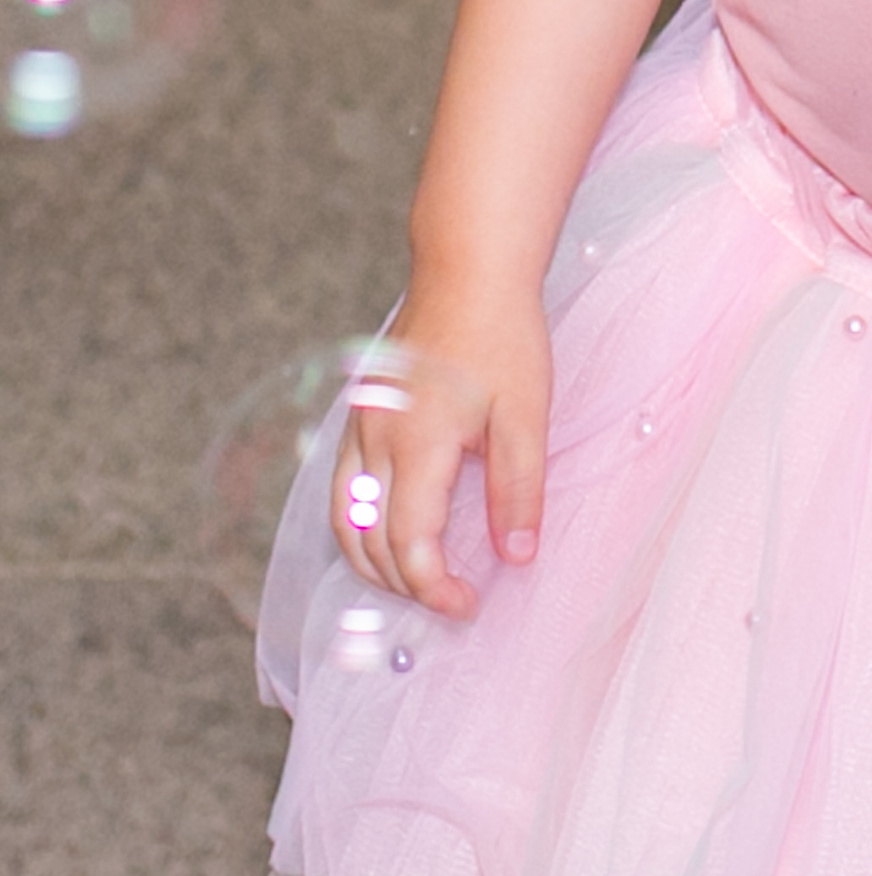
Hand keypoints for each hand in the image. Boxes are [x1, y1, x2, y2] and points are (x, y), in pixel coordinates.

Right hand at [330, 281, 551, 621]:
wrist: (467, 268)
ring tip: (417, 582)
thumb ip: (519, 490)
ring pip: (344, 520)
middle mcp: (375, 440)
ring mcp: (359, 426)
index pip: (409, 545)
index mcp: (417, 444)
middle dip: (405, 585)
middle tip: (449, 600)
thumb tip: (518, 557)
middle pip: (370, 543)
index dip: (434, 588)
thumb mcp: (525, 415)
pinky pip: (341, 489)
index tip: (466, 606)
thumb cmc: (502, 334)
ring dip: (372, 563)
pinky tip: (387, 535)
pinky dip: (357, 527)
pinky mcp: (358, 413)